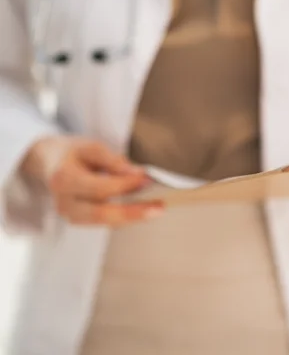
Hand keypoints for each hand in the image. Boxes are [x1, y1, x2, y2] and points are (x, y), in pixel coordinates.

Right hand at [21, 136, 163, 225]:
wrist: (49, 161)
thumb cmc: (73, 152)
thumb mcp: (91, 147)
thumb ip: (113, 160)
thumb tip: (136, 174)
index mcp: (63, 179)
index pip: (98, 187)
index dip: (124, 185)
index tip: (147, 179)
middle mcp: (64, 202)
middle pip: (101, 214)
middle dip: (132, 212)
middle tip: (159, 207)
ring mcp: (70, 215)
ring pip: (105, 222)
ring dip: (133, 217)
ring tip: (156, 209)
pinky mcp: (80, 220)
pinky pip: (105, 222)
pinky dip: (125, 217)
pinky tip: (144, 210)